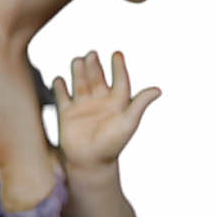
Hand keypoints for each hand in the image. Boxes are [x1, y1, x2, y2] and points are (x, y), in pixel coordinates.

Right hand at [53, 51, 159, 174]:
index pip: (120, 80)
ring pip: (80, 84)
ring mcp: (82, 106)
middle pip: (97, 78)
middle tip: (92, 54)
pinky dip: (60, 88)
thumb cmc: (112, 144)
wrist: (90, 162)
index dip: (119, 67)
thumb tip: (158, 90)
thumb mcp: (129, 122)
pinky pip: (62, 97)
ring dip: (78, 72)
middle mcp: (100, 101)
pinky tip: (59, 79)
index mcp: (117, 102)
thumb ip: (140, 104)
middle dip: (94, 66)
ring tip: (78, 60)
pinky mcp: (66, 114)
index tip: (117, 54)